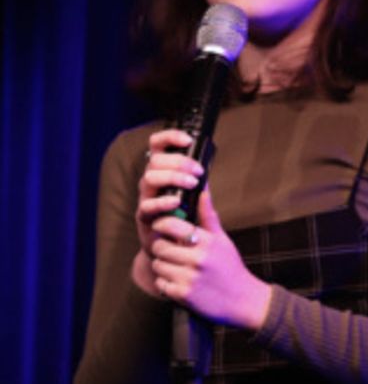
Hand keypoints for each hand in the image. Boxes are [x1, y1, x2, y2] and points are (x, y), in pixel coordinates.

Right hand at [135, 128, 202, 257]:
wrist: (173, 246)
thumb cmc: (184, 216)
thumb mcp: (194, 194)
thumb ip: (197, 179)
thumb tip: (207, 162)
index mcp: (162, 171)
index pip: (157, 145)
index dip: (169, 137)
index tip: (187, 139)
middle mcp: (151, 182)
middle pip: (155, 161)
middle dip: (178, 161)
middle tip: (198, 171)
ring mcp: (146, 198)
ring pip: (149, 178)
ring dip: (172, 177)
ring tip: (191, 183)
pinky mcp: (144, 217)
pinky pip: (147, 205)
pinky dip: (162, 202)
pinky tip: (177, 201)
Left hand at [149, 187, 272, 330]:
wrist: (243, 301)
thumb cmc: (230, 267)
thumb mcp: (222, 240)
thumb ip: (209, 216)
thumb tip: (203, 190)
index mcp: (208, 242)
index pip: (173, 225)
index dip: (162, 224)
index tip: (161, 226)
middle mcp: (199, 259)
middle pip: (160, 247)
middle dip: (162, 248)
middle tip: (171, 251)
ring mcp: (190, 278)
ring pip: (158, 265)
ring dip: (163, 267)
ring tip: (177, 268)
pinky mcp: (183, 295)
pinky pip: (160, 284)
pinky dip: (166, 284)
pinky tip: (179, 283)